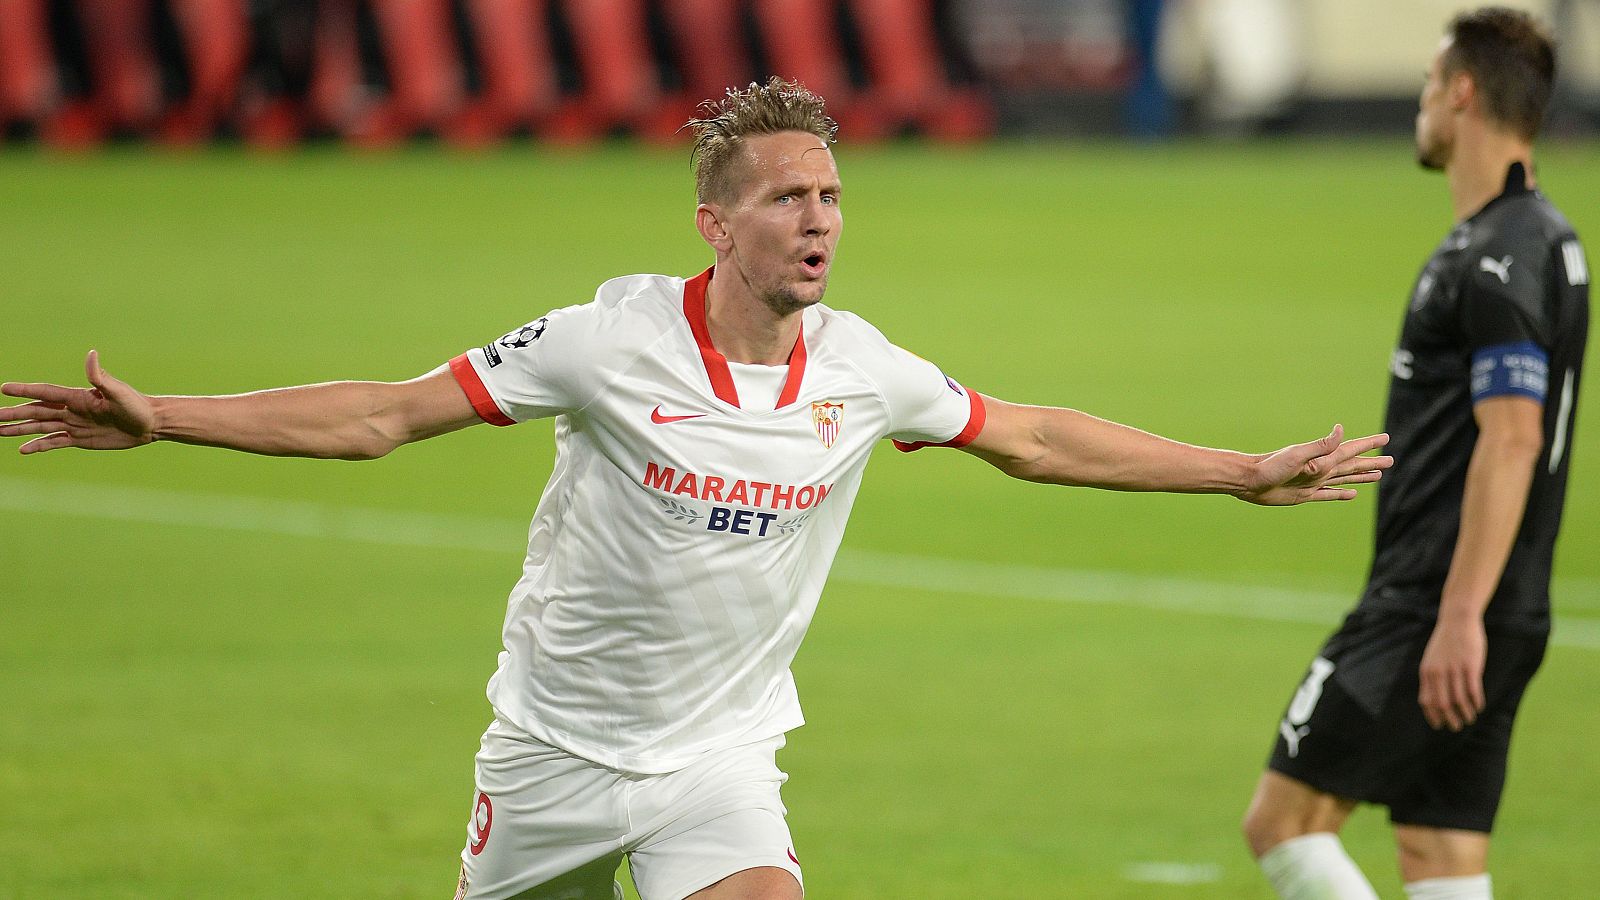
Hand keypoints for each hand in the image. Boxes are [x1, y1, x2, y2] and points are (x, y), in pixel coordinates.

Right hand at [0, 351, 155, 453]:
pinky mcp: (81, 439)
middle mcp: (72, 410)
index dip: (24, 390)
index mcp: (77, 396)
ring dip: (20, 428)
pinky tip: (23, 449)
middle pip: (36, 410)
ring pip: (40, 426)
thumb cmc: (137, 405)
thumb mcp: (118, 391)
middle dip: (13, 413)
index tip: (3, 388)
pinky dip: (39, 445)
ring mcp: (74, 425)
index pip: (44, 392)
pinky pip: (54, 442)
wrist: (150, 424)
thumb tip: (91, 354)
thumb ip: (100, 376)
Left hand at [1236, 425, 1391, 505]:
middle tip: (1390, 459)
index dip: (1368, 444)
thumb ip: (1320, 446)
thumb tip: (1341, 430)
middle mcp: (1320, 469)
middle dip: (1371, 462)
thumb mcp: (1297, 455)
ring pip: (1345, 479)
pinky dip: (1342, 494)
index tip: (1386, 438)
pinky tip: (1353, 494)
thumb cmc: (1271, 466)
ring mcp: (1314, 482)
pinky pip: (1330, 494)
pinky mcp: (1305, 495)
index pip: (1351, 450)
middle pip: (1353, 465)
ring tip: (1378, 474)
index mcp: (1322, 458)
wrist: (1250, 481)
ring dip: (1362, 477)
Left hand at [1418, 616, 1487, 730]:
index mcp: (1427, 672)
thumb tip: (1431, 699)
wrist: (1457, 620)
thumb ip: (1430, 677)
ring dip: (1465, 713)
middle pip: (1442, 704)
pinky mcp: (1470, 666)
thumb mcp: (1431, 659)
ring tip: (1470, 719)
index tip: (1439, 725)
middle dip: (1450, 719)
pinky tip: (1479, 707)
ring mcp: (1454, 670)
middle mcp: (1438, 673)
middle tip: (1456, 727)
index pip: (1427, 701)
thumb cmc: (1445, 641)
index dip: (1433, 716)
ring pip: (1459, 701)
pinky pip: (1473, 690)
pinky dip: (1476, 702)